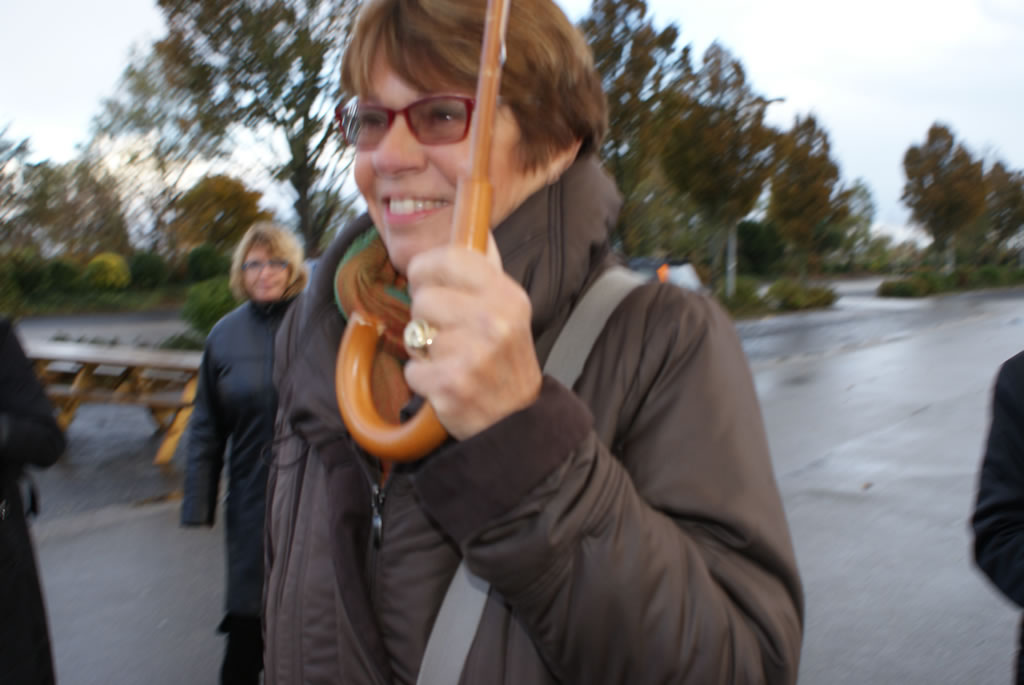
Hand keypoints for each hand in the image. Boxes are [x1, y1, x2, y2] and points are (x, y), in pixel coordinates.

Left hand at [403, 235, 541, 439]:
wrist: (517, 421)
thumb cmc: (504, 359)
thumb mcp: (508, 309)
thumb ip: (483, 270)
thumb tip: (472, 221)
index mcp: (507, 294)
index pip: (449, 257)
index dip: (427, 269)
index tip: (427, 282)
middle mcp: (494, 321)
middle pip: (422, 299)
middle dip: (426, 318)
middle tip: (449, 335)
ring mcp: (474, 355)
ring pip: (414, 334)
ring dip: (424, 351)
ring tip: (452, 360)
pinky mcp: (453, 386)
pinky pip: (412, 370)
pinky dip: (423, 380)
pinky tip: (448, 384)